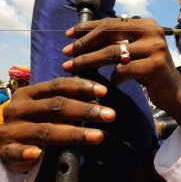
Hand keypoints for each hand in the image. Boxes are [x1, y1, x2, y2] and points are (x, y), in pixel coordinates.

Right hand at [0, 77, 114, 172]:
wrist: (1, 140)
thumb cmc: (31, 121)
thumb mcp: (47, 109)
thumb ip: (69, 104)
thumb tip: (97, 103)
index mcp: (29, 93)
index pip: (58, 85)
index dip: (82, 87)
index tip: (104, 91)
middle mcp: (19, 108)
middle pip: (56, 106)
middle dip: (85, 111)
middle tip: (110, 115)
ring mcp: (12, 129)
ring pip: (46, 130)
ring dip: (74, 133)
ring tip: (98, 136)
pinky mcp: (5, 150)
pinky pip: (17, 152)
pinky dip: (27, 153)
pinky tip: (38, 154)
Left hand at [62, 17, 180, 111]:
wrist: (174, 92)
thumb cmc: (149, 71)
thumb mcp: (136, 51)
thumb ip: (119, 40)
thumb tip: (84, 35)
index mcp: (146, 24)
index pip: (110, 22)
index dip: (87, 28)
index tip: (68, 34)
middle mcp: (152, 31)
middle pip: (108, 33)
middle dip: (83, 43)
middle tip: (66, 52)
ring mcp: (155, 48)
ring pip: (112, 52)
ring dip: (88, 61)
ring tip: (72, 67)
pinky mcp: (155, 66)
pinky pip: (123, 71)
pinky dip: (112, 78)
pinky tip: (109, 83)